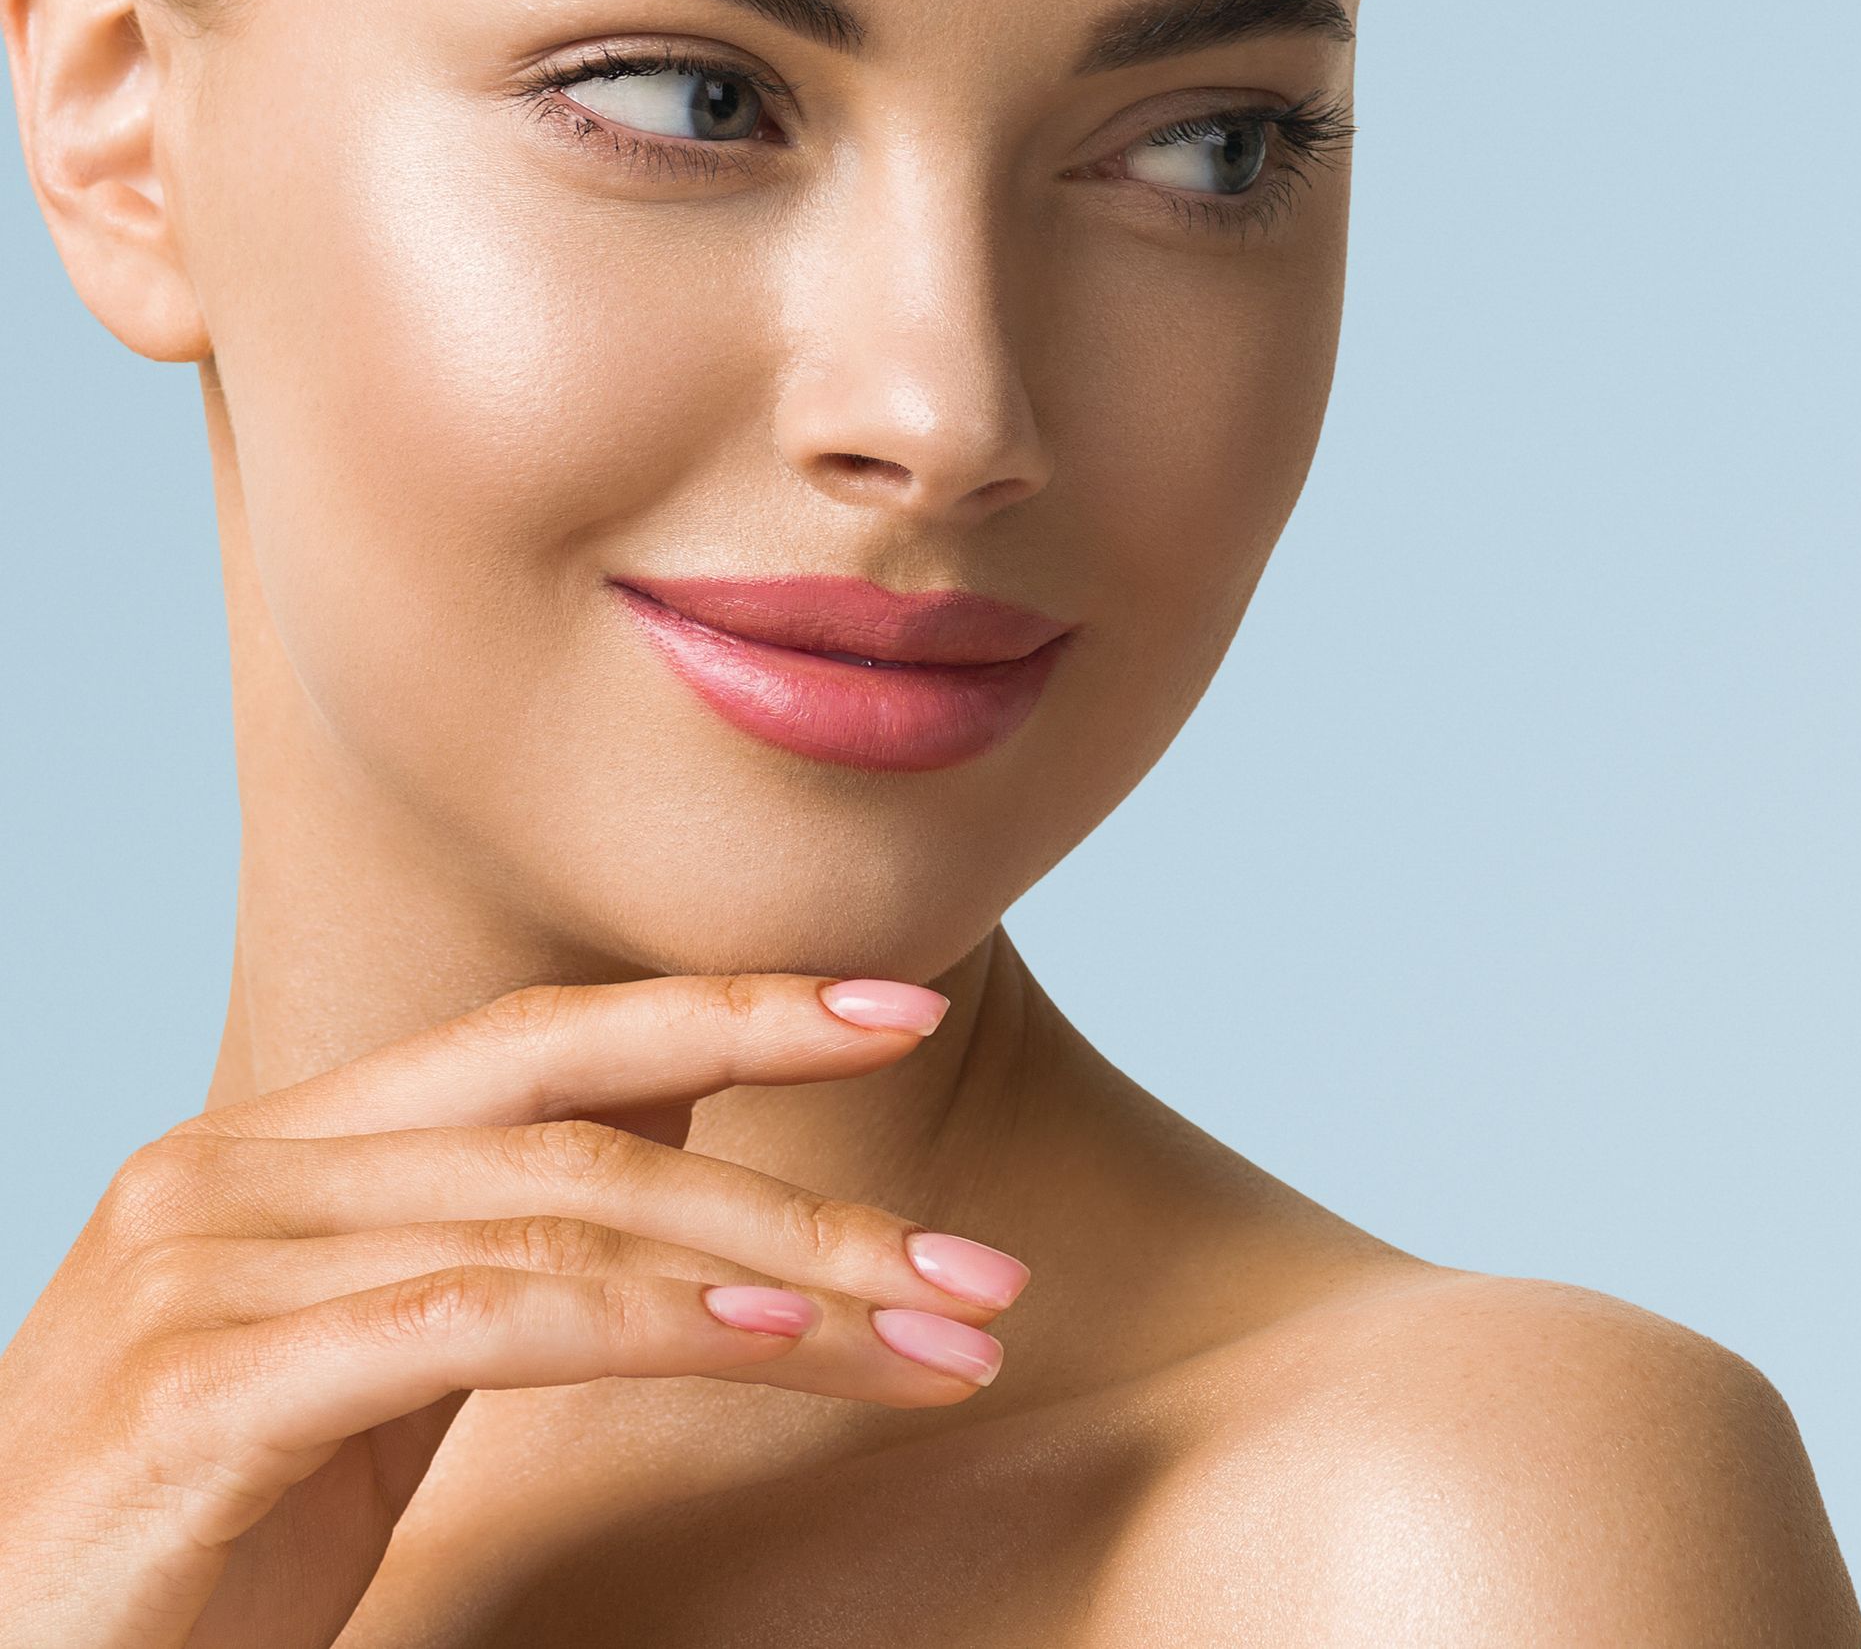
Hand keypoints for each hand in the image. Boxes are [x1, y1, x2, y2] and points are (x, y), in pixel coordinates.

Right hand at [0, 973, 1028, 1648]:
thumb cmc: (190, 1544)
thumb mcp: (362, 1372)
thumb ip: (490, 1240)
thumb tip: (674, 1129)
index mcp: (286, 1144)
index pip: (549, 1036)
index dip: (734, 1007)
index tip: (902, 1007)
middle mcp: (240, 1167)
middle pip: (579, 1121)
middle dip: (801, 1181)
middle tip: (978, 1270)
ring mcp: (207, 1262)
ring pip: (553, 1217)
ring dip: (769, 1279)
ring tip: (927, 1334)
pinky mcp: (198, 1385)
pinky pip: (463, 1319)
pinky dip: (630, 1320)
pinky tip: (761, 1343)